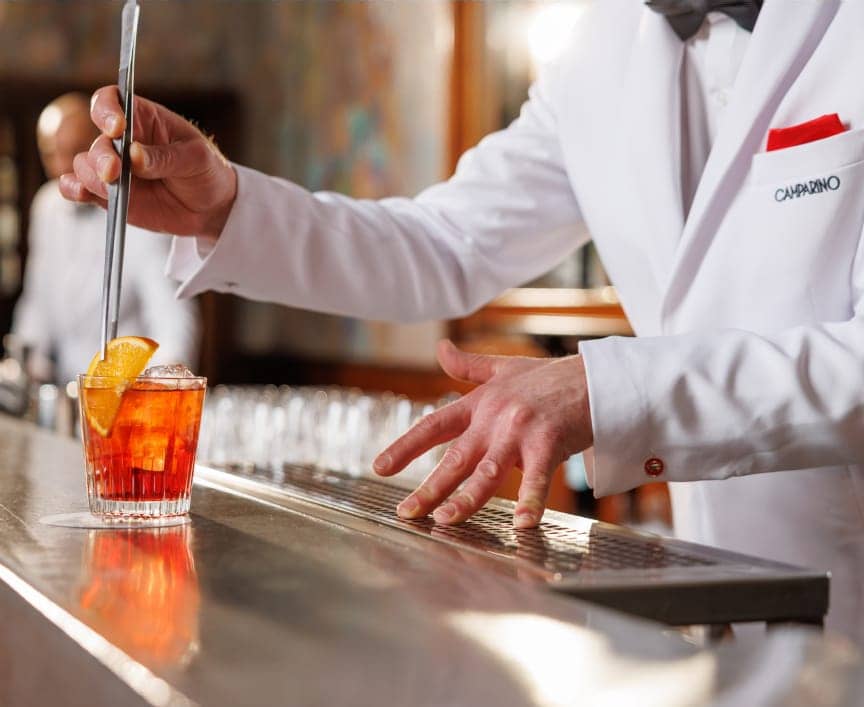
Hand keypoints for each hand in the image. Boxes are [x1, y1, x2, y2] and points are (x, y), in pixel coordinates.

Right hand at [58, 86, 237, 238]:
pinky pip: (80, 188)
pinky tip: (80, 193)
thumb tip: (133, 156)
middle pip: (97, 140)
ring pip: (85, 165)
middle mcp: (121, 140)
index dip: (107, 110)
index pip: (112, 100)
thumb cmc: (206, 172)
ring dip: (92, 176)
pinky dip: (74, 189)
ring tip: (113, 190)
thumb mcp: (197, 159)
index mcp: (143, 118)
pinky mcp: (109, 195)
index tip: (117, 127)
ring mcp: (113, 168)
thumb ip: (166, 158)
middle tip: (114, 172)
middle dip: (102, 156)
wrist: (211, 209)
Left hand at [374, 340, 592, 527]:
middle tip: (405, 512)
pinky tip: (521, 524)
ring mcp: (520, 431)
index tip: (379, 468)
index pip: (433, 425)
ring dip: (465, 499)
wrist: (596, 377)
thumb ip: (468, 365)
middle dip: (429, 488)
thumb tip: (440, 348)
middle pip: (455, 458)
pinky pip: (537, 478)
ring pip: (487, 472)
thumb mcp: (504, 367)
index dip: (404, 447)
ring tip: (445, 521)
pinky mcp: (549, 443)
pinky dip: (529, 501)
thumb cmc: (550, 378)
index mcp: (480, 403)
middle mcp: (494, 418)